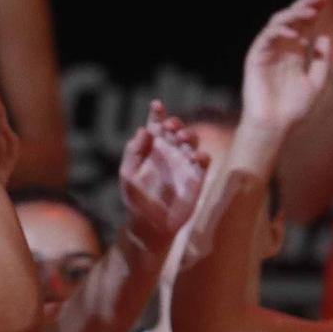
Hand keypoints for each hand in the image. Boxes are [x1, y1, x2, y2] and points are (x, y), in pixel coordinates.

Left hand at [120, 101, 207, 246]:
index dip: (157, 113)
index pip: (156, 125)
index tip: (156, 105)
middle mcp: (170, 152)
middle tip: (170, 127)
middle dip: (175, 124)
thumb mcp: (128, 173)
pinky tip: (196, 157)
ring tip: (182, 139)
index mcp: (152, 149)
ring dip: (189, 136)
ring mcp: (184, 164)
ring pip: (192, 142)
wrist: (149, 225)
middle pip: (177, 129)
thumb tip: (143, 129)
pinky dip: (203, 156)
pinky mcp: (196, 178)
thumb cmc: (136, 199)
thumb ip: (134, 151)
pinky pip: (204, 162)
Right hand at [240, 0, 332, 133]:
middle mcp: (281, 49)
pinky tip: (294, 33)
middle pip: (291, 19)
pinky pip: (265, 38)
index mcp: (294, 53)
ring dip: (293, 15)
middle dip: (305, 5)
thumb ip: (321, 61)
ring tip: (310, 12)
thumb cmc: (294, 109)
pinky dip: (279, 32)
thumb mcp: (316, 82)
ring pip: (277, 24)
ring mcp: (267, 52)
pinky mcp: (255, 58)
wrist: (275, 126)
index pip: (304, 25)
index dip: (314, 11)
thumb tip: (323, 37)